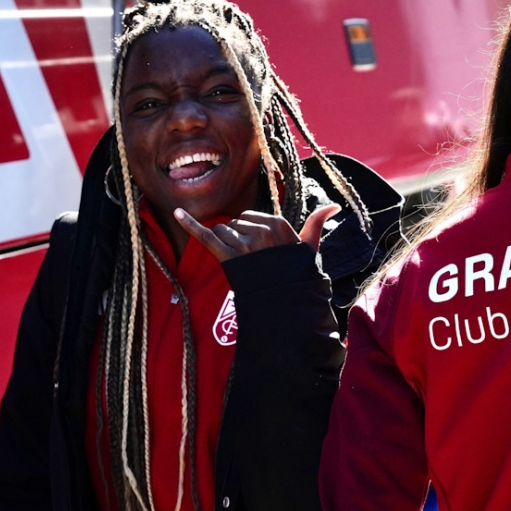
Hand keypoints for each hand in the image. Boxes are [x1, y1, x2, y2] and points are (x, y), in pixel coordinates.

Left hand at [173, 204, 340, 261]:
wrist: (285, 305)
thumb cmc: (297, 276)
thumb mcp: (310, 249)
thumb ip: (317, 224)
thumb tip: (334, 206)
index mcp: (278, 224)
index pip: (250, 217)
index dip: (251, 233)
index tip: (259, 251)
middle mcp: (260, 230)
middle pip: (235, 224)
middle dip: (237, 238)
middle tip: (251, 262)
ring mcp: (244, 244)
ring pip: (222, 232)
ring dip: (226, 246)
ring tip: (241, 265)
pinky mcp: (227, 256)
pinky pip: (206, 236)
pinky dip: (189, 224)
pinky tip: (176, 212)